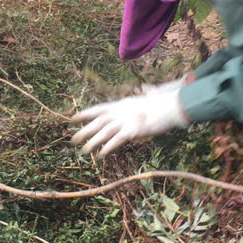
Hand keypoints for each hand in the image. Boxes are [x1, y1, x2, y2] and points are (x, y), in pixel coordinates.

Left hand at [70, 78, 191, 157]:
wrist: (170, 106)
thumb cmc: (161, 103)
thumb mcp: (146, 97)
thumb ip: (141, 95)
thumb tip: (145, 88)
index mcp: (120, 104)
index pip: (97, 109)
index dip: (84, 114)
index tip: (72, 119)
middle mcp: (119, 112)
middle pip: (97, 122)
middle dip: (83, 131)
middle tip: (72, 140)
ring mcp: (125, 121)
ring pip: (104, 133)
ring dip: (92, 142)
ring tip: (84, 151)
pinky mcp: (132, 131)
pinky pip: (116, 141)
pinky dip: (107, 148)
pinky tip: (101, 155)